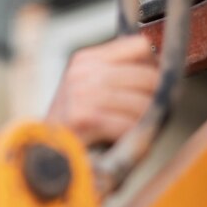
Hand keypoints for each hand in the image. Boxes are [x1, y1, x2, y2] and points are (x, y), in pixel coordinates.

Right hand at [45, 34, 159, 145]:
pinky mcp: (85, 118)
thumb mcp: (90, 94)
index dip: (154, 67)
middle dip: (156, 100)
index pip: (140, 46)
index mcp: (86, 59)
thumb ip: (119, 78)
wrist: (45, 160)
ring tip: (135, 132)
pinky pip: (130, 124)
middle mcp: (83, 72)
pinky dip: (133, 137)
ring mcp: (82, 93)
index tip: (153, 87)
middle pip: (147, 75)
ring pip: (142, 102)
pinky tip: (122, 142)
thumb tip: (162, 71)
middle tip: (151, 117)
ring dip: (145, 122)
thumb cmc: (75, 131)